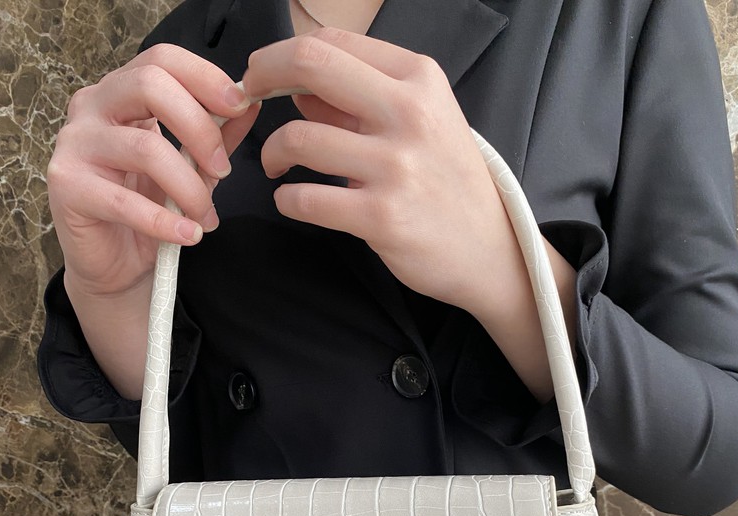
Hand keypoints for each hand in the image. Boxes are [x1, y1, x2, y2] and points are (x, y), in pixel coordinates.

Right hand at [46, 44, 261, 301]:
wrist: (114, 266)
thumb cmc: (148, 210)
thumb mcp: (191, 168)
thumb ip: (215, 136)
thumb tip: (248, 105)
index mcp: (120, 93)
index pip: (161, 60)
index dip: (204, 77)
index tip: (240, 105)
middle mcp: (91, 108)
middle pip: (149, 86)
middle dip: (200, 128)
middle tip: (224, 169)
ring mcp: (75, 144)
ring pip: (145, 148)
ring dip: (189, 188)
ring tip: (206, 218)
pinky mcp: (67, 187)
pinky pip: (125, 202)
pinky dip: (166, 223)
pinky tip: (189, 235)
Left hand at [240, 28, 522, 314]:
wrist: (489, 250)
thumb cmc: (449, 185)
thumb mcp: (421, 125)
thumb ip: (360, 102)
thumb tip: (297, 88)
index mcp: (419, 80)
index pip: (333, 43)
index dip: (283, 54)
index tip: (264, 74)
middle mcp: (409, 113)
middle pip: (311, 65)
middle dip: (262, 75)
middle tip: (247, 98)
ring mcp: (396, 166)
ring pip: (299, 138)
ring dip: (272, 153)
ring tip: (276, 166)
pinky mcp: (381, 217)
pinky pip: (306, 199)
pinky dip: (287, 199)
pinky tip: (293, 200)